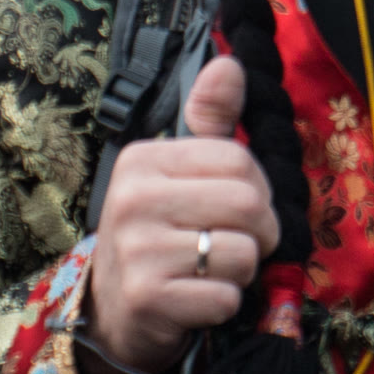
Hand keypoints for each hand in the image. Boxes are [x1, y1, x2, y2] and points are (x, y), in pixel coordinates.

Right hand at [87, 56, 279, 373]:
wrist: (112, 311)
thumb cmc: (159, 232)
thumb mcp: (179, 171)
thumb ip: (209, 119)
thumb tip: (230, 62)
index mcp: (143, 160)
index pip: (239, 159)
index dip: (258, 188)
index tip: (241, 206)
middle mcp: (134, 199)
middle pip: (248, 204)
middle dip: (261, 231)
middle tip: (239, 241)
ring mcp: (137, 251)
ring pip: (242, 254)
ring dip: (242, 271)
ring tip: (211, 270)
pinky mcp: (147, 299)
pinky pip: (225, 298)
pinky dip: (224, 304)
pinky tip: (197, 298)